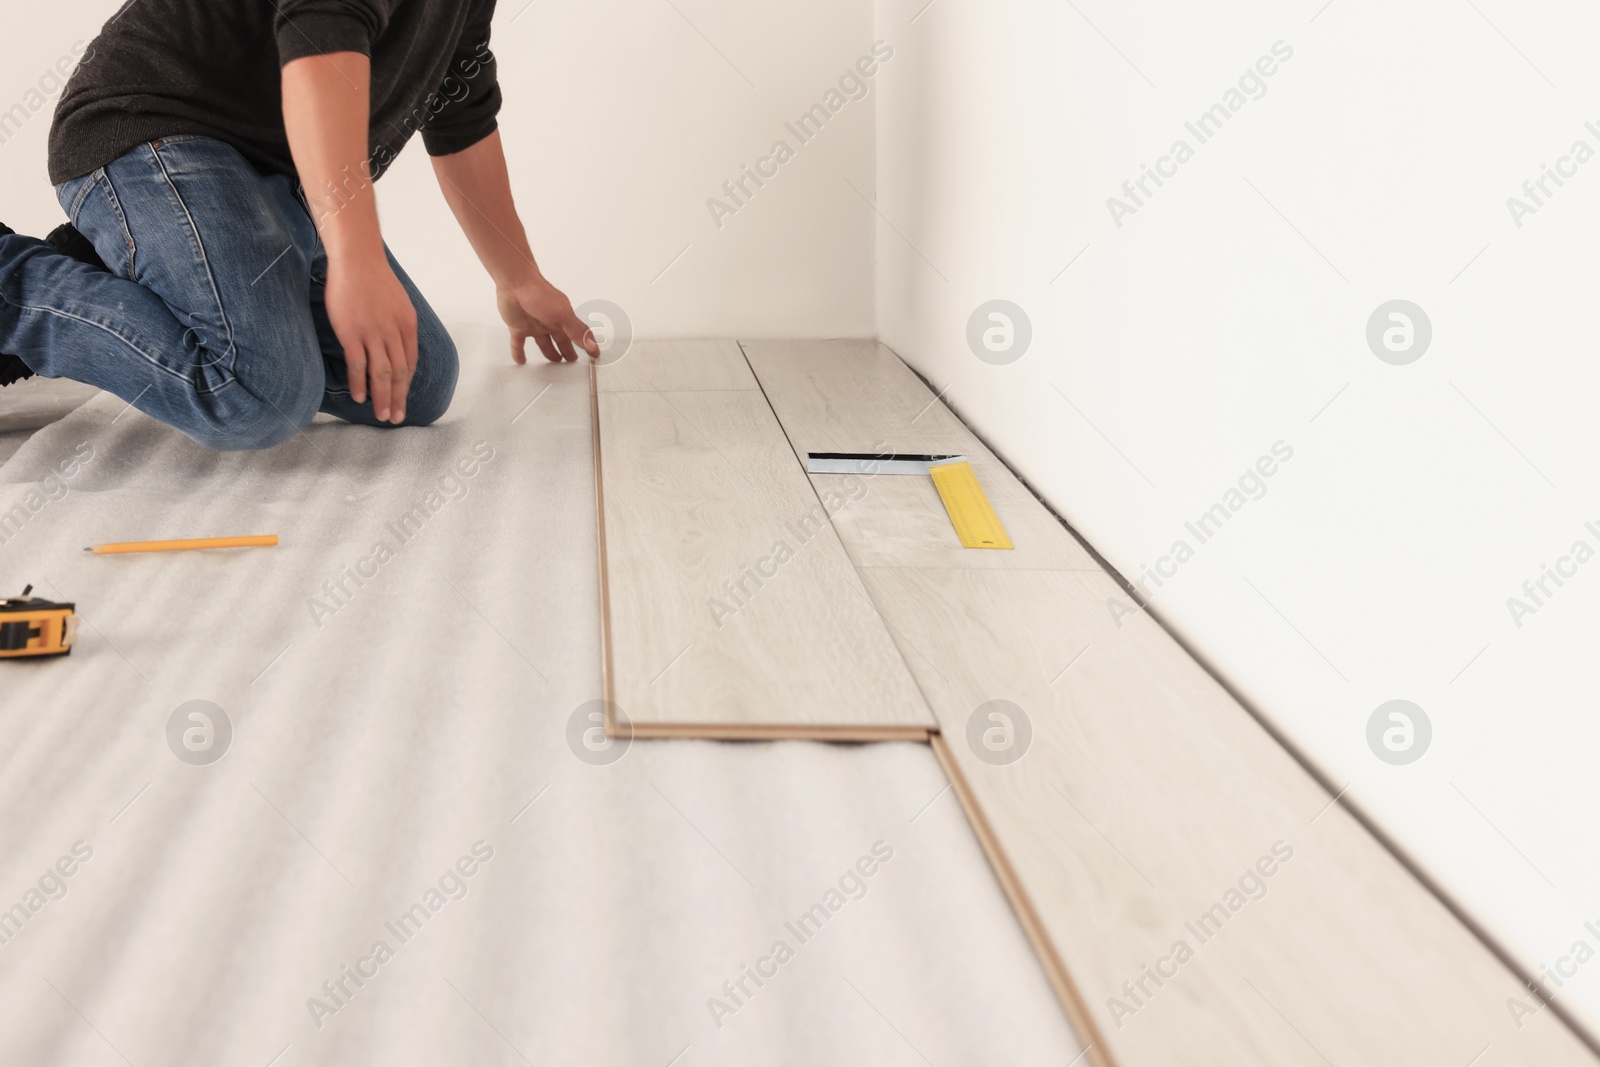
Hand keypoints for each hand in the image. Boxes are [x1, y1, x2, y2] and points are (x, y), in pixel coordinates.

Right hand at [325, 253, 417, 422]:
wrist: (357, 260)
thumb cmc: (375, 280)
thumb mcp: (399, 303)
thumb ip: (400, 326)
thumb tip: (398, 346)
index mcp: (408, 326)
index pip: (411, 363)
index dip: (407, 384)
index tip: (403, 399)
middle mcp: (394, 333)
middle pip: (400, 373)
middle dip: (399, 398)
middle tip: (396, 418)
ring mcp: (373, 334)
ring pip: (382, 374)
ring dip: (383, 397)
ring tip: (382, 416)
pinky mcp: (352, 333)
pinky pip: (358, 364)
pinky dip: (360, 383)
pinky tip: (359, 397)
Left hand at [498, 278, 599, 363]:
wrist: (516, 284)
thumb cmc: (540, 294)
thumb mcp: (564, 315)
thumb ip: (578, 331)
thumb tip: (593, 345)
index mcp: (563, 319)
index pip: (579, 335)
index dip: (587, 345)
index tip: (594, 354)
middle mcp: (550, 322)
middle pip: (562, 340)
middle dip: (568, 350)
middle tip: (572, 359)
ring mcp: (534, 325)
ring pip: (544, 343)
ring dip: (549, 352)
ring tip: (554, 360)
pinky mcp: (518, 327)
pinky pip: (518, 344)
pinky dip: (519, 353)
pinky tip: (520, 360)